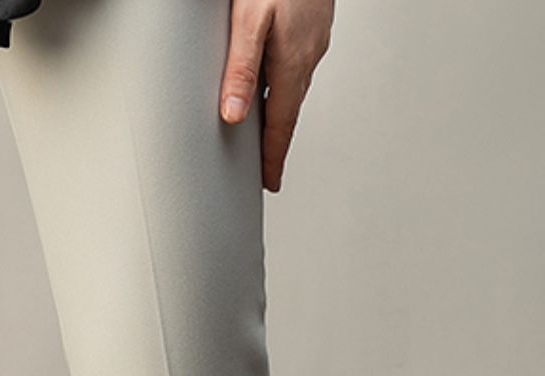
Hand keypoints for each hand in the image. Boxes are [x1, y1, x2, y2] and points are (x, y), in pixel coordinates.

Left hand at [220, 0, 334, 192]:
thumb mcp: (249, 21)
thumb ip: (241, 68)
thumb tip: (233, 116)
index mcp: (293, 63)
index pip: (281, 124)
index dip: (274, 158)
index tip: (269, 184)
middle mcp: (307, 56)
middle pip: (288, 110)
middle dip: (276, 142)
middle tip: (265, 169)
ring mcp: (311, 41)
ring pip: (291, 87)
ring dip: (278, 113)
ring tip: (264, 134)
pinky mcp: (309, 26)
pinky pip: (294, 66)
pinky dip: (282, 85)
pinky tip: (272, 83)